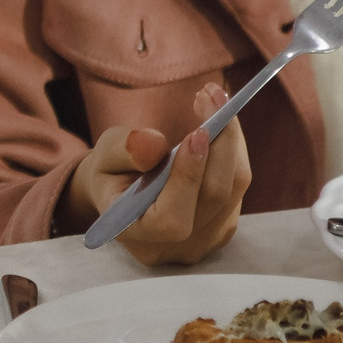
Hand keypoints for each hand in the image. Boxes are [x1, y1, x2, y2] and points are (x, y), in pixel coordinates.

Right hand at [59, 83, 250, 264]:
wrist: (121, 192)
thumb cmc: (110, 172)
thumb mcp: (103, 155)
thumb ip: (123, 151)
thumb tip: (151, 144)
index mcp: (136, 236)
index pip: (171, 218)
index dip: (187, 177)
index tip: (196, 132)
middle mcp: (175, 247)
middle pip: (213, 197)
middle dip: (220, 142)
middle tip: (212, 95)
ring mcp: (205, 241)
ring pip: (233, 189)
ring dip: (230, 140)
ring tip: (214, 100)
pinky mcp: (224, 227)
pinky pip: (238, 186)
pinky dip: (233, 151)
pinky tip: (218, 126)